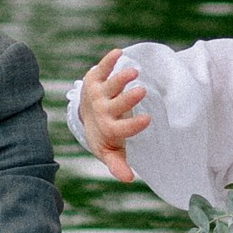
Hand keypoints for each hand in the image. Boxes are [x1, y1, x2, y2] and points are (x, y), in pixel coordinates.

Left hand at [78, 48, 149, 178]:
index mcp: (108, 129)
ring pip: (109, 85)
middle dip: (127, 99)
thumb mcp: (110, 151)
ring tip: (134, 71)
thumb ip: (118, 164)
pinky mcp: (95, 78)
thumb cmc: (104, 135)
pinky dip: (108, 61)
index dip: (133, 125)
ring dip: (120, 78)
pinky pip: (101, 69)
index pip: (120, 129)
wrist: (84, 115)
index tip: (148, 119)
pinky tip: (118, 52)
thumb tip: (129, 180)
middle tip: (142, 91)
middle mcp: (102, 110)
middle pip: (115, 105)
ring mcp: (98, 93)